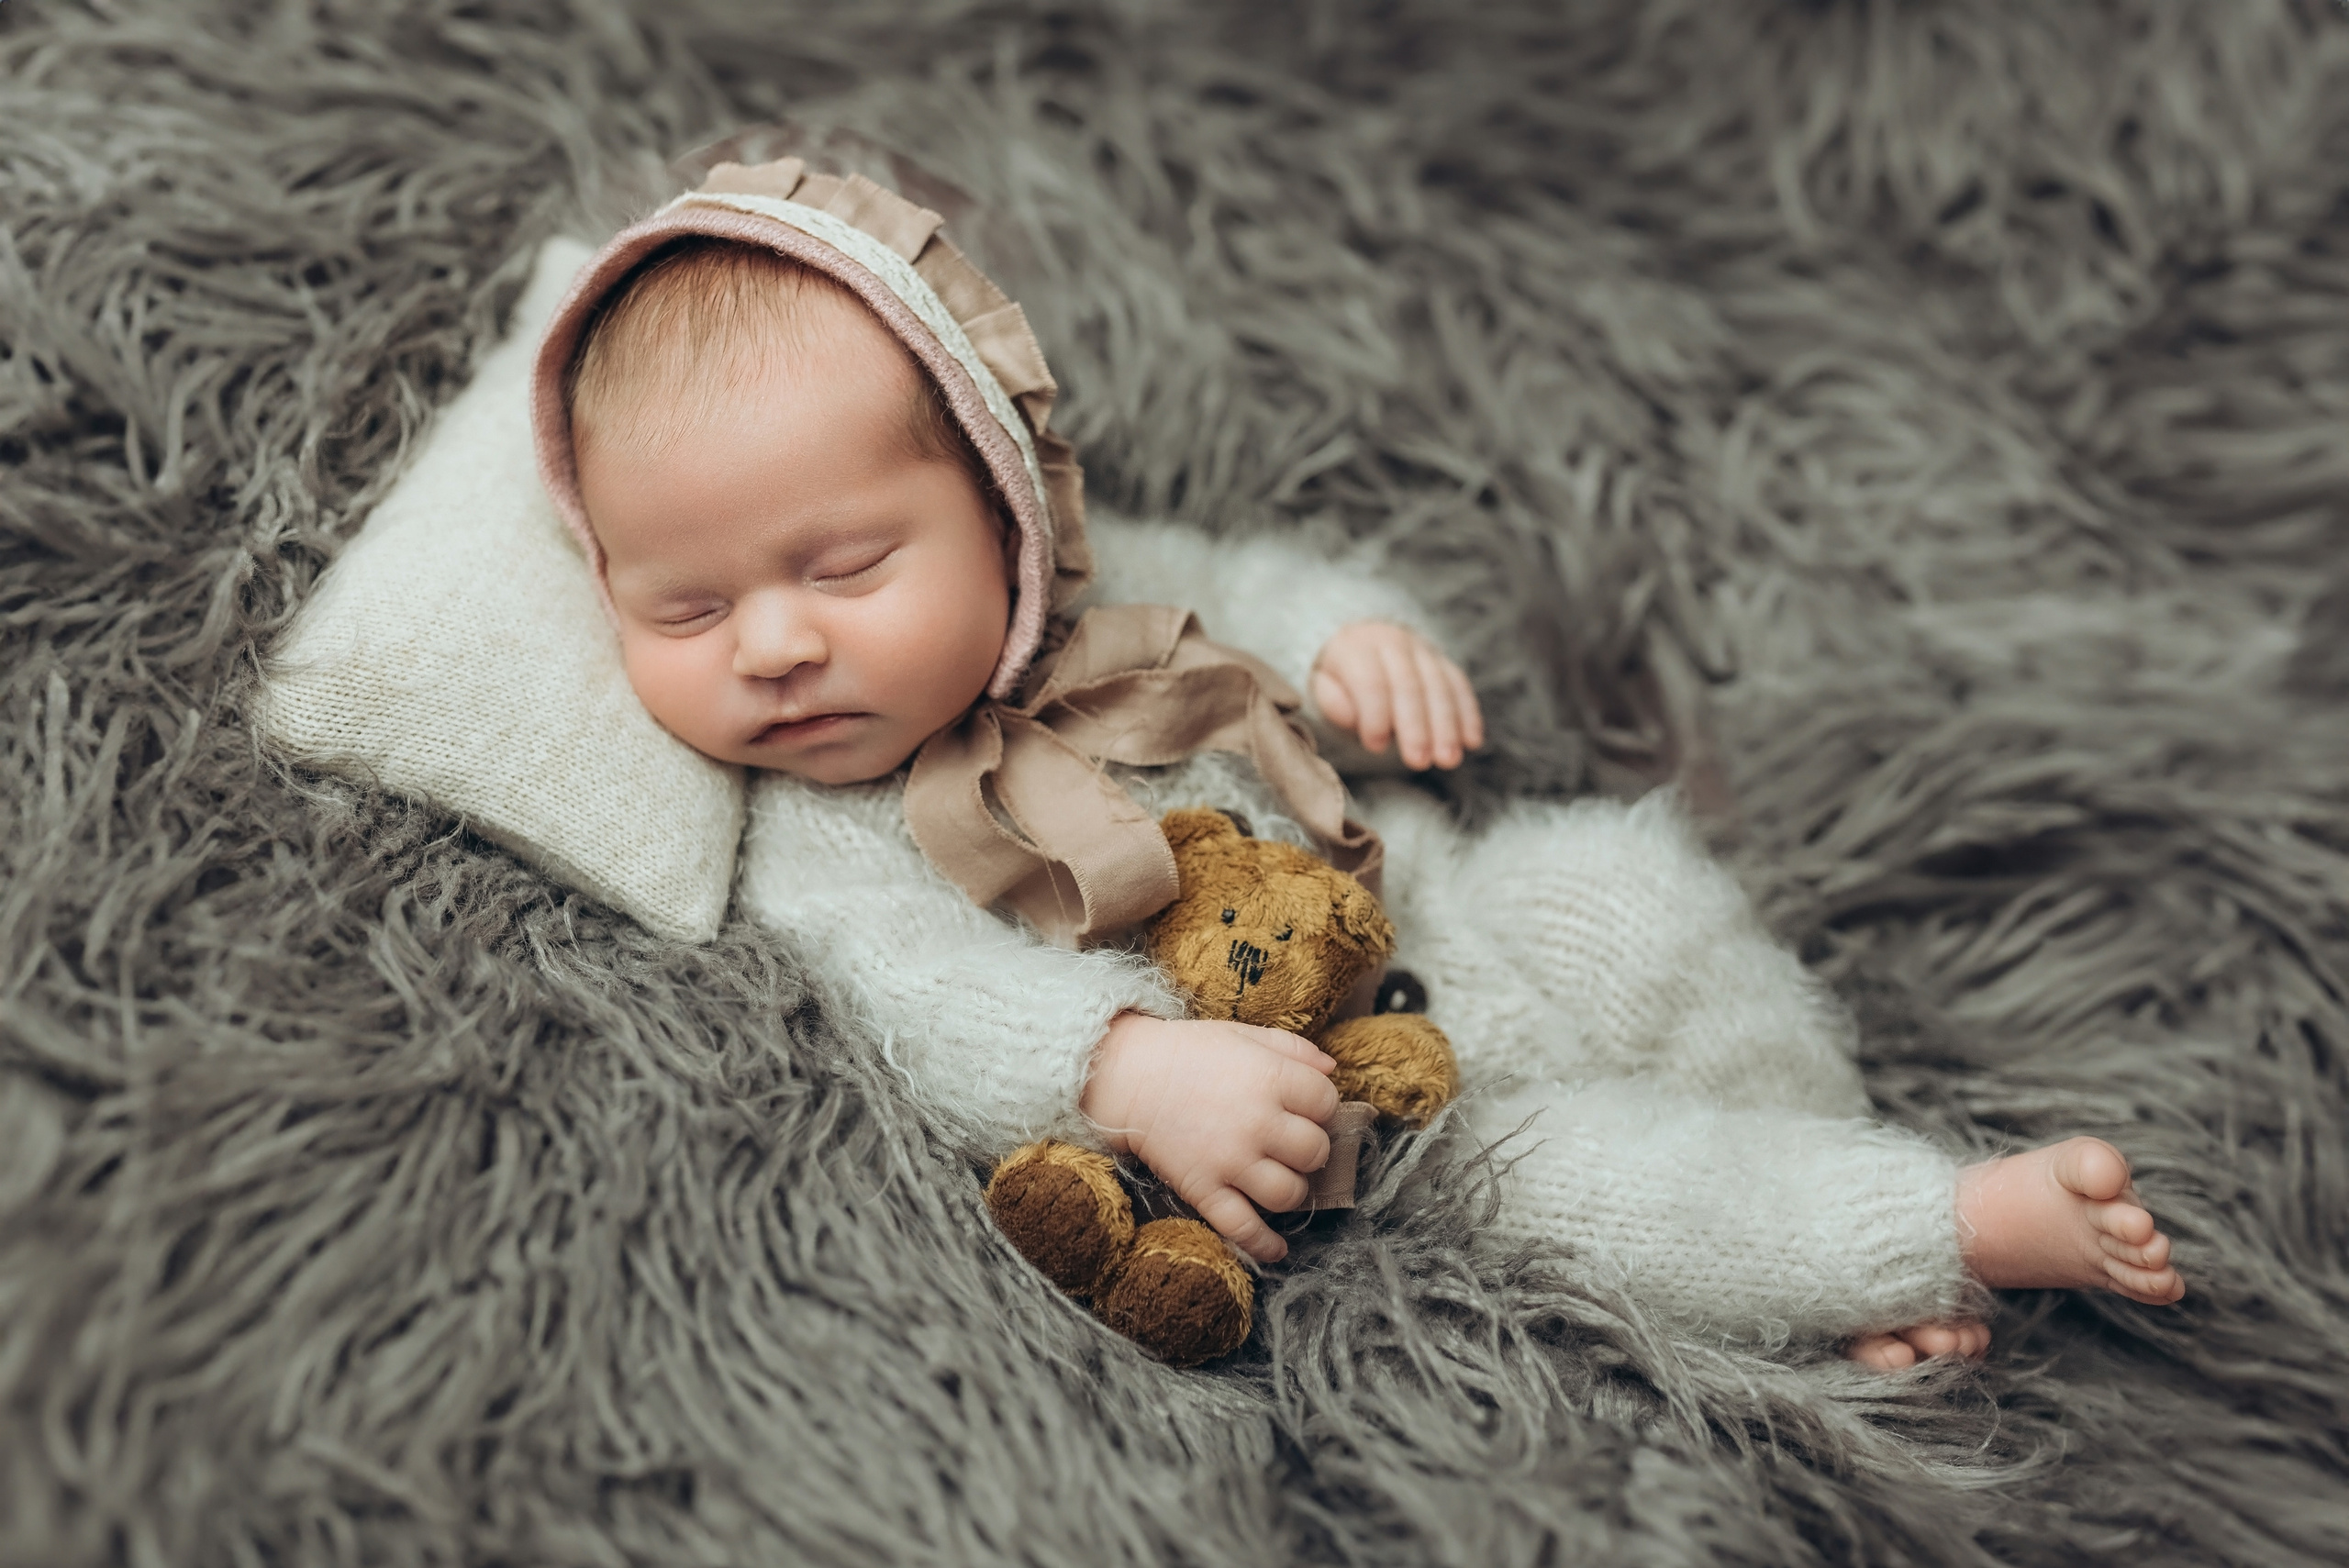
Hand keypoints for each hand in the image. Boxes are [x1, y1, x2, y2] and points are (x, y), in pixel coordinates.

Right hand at [1080, 1012, 1339, 1262]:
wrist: (1130, 1077)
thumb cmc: (1191, 1052)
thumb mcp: (1244, 1035)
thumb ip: (1293, 1048)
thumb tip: (1332, 1070)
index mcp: (1270, 1078)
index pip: (1326, 1102)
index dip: (1320, 1106)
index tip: (1305, 1107)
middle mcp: (1257, 1122)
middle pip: (1314, 1151)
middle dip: (1310, 1149)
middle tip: (1292, 1145)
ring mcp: (1231, 1160)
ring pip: (1288, 1194)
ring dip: (1292, 1190)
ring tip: (1279, 1179)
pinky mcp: (1204, 1189)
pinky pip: (1242, 1228)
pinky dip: (1264, 1245)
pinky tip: (1277, 1249)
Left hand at [1310, 620, 1484, 769]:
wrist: (1364, 639)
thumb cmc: (1339, 676)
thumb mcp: (1323, 683)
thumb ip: (1332, 699)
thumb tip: (1349, 714)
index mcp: (1358, 647)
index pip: (1371, 681)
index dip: (1375, 714)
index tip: (1376, 746)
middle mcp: (1394, 643)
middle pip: (1409, 685)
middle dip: (1416, 727)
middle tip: (1419, 761)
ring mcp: (1423, 650)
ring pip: (1439, 686)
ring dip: (1447, 726)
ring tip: (1448, 759)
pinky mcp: (1444, 662)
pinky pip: (1460, 685)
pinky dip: (1468, 714)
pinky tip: (1471, 741)